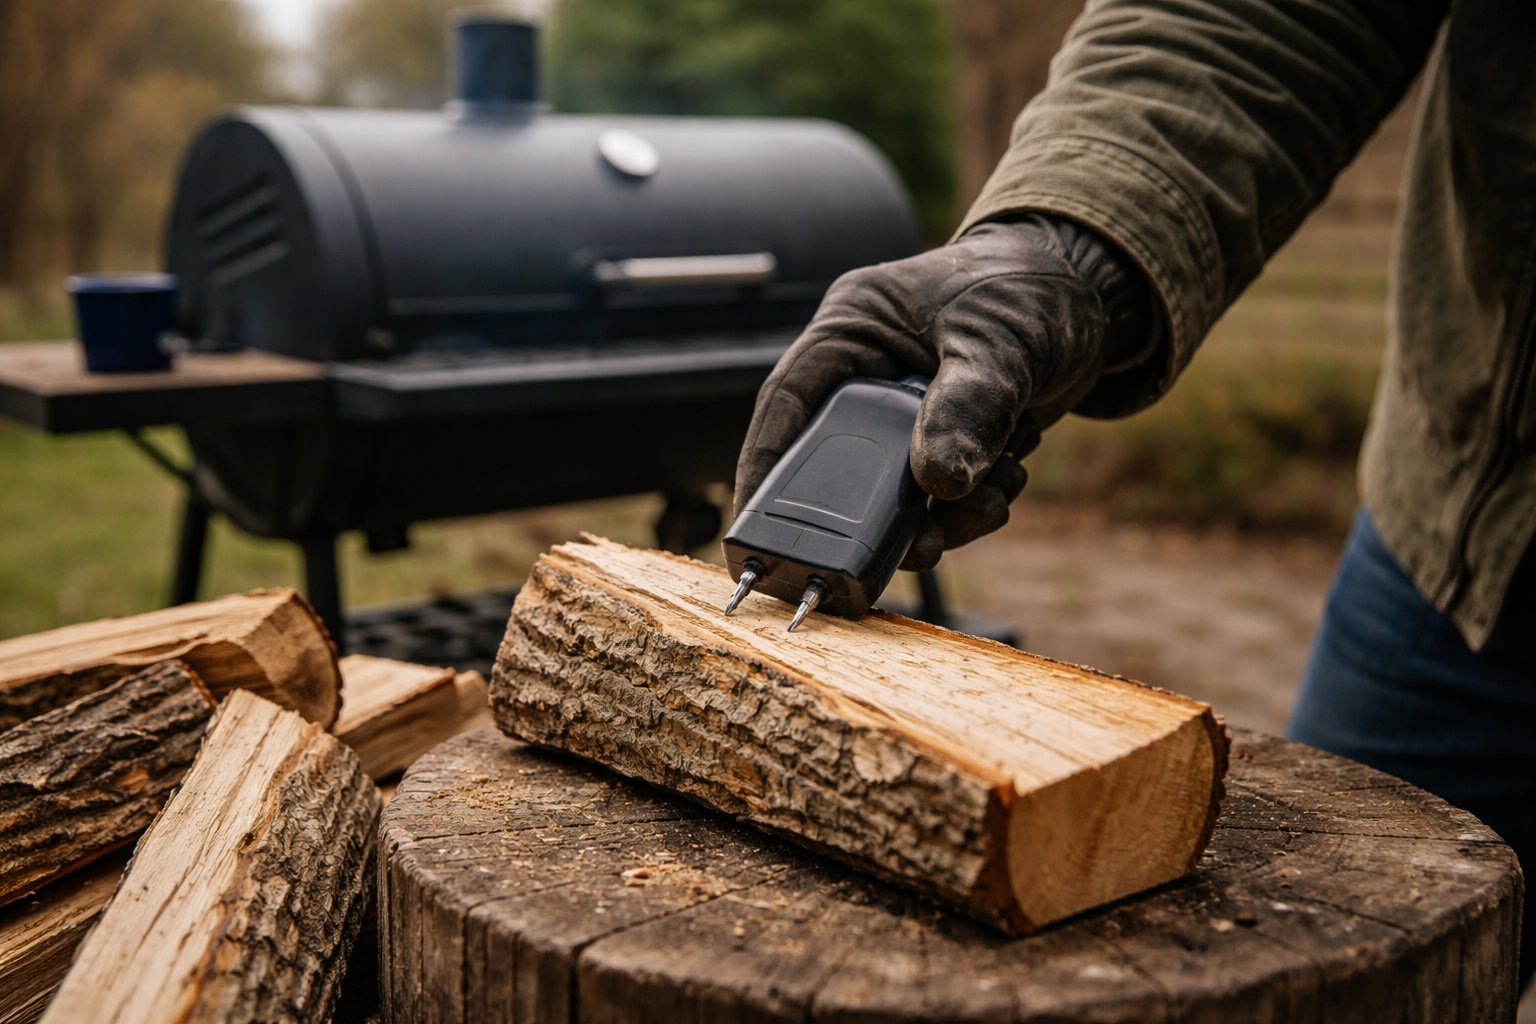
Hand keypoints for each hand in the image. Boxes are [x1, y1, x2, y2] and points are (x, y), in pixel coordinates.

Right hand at [735, 214, 1154, 570]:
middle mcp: (867, 375)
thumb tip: (939, 482)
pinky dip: (969, 508)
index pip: (788, 402)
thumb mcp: (1001, 341)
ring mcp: (902, 414)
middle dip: (878, 512)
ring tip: (990, 502)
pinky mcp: (939, 442)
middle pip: (841, 463)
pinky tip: (1005, 482)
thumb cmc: (1030, 290)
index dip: (765, 466)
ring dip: (940, 518)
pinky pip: (935, 498)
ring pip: (894, 492)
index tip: (755, 525)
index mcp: (853, 329)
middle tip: (915, 549)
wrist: (1089, 298)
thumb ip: (971, 405)